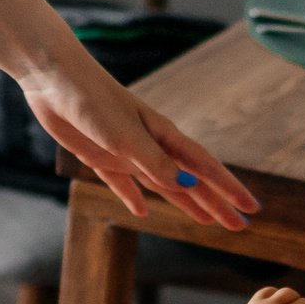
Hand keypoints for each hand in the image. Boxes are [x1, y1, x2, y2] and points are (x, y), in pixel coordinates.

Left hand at [19, 46, 257, 231]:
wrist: (53, 77)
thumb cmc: (92, 100)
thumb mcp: (125, 136)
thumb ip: (154, 162)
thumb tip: (186, 186)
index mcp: (163, 136)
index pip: (204, 168)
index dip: (229, 189)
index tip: (251, 208)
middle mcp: (150, 146)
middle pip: (190, 181)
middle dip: (216, 203)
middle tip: (239, 226)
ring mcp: (126, 152)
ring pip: (164, 185)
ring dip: (186, 204)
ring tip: (206, 222)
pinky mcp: (99, 156)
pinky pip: (123, 185)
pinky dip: (134, 199)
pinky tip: (143, 213)